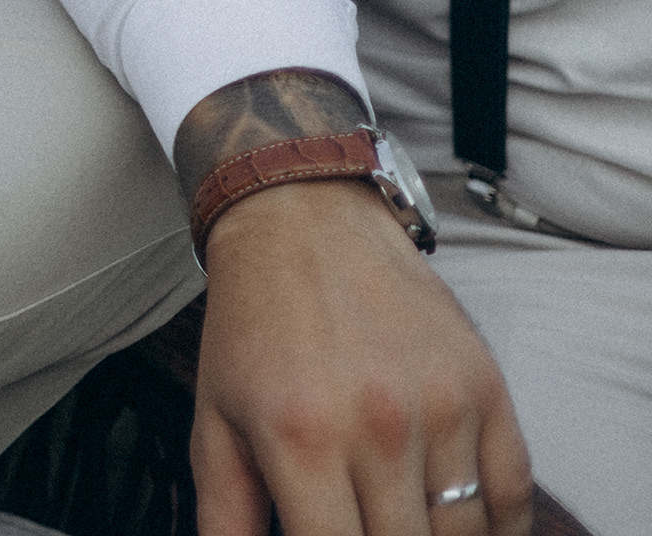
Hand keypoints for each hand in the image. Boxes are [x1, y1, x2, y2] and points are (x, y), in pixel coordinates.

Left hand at [195, 182, 530, 535]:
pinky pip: (512, 493)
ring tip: (399, 518)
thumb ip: (225, 512)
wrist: (302, 224)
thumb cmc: (254, 324)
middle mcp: (378, 426)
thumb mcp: (215, 419)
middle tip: (363, 525)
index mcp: (302, 438)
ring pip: (464, 534)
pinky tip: (464, 527)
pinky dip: (497, 527)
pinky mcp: (486, 388)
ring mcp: (441, 408)